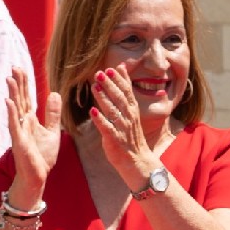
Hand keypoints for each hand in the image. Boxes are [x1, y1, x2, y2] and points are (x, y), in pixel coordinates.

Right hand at [4, 66, 62, 207]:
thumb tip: (54, 93)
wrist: (37, 176)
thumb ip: (52, 113)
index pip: (27, 97)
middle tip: (13, 66)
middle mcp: (22, 123)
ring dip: (13, 94)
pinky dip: (11, 113)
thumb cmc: (42, 156)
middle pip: (20, 99)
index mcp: (30, 120)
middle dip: (17, 83)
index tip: (20, 67)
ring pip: (15, 109)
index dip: (24, 83)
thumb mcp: (52, 131)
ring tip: (10, 79)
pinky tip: (8, 102)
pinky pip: (14, 125)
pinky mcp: (19, 142)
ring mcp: (19, 131)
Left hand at [89, 65, 159, 186]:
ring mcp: (123, 129)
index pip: (127, 91)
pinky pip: (107, 128)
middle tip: (100, 74)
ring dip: (104, 99)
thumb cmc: (130, 135)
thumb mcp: (131, 111)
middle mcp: (129, 117)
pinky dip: (100, 120)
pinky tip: (92, 111)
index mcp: (132, 110)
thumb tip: (121, 68)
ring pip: (113, 111)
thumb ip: (124, 91)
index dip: (119, 80)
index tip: (111, 69)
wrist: (137, 161)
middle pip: (120, 98)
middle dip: (110, 86)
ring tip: (95, 87)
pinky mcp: (115, 140)